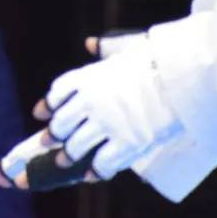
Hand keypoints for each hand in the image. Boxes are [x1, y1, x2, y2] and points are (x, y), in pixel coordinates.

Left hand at [0, 33, 178, 190]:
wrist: (176, 79)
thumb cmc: (152, 62)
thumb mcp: (122, 51)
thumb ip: (104, 50)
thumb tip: (90, 43)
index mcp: (87, 78)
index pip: (57, 92)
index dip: (47, 105)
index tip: (40, 113)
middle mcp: (90, 101)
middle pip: (61, 123)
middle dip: (53, 135)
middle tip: (48, 142)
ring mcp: (107, 124)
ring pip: (76, 146)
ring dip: (68, 156)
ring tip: (63, 161)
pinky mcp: (126, 143)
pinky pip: (102, 163)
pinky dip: (94, 171)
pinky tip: (91, 174)